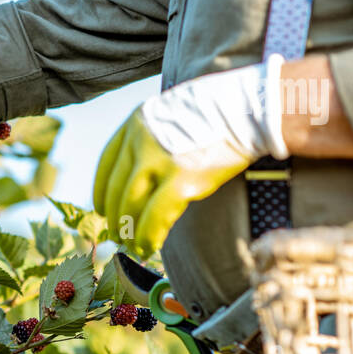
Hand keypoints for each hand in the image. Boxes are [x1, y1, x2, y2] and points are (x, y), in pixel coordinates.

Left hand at [93, 57, 287, 254]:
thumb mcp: (174, 113)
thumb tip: (149, 169)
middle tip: (118, 235)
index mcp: (136, 122)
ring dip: (130, 231)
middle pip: (117, 188)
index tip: (102, 209)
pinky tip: (149, 247)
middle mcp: (141, 140)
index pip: (107, 164)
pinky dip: (149, 235)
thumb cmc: (221, 110)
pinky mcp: (181, 178)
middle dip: (116, 217)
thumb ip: (156, 137)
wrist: (251, 106)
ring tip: (133, 246)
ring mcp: (158, 159)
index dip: (101, 191)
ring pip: (131, 205)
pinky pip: (155, 216)